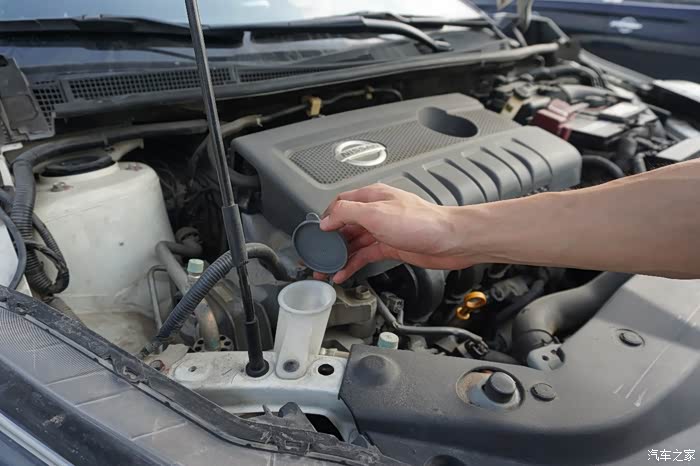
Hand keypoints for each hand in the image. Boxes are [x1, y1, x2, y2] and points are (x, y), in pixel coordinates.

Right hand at [317, 184, 476, 282]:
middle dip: (329, 242)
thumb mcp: (377, 213)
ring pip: (354, 243)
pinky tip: (343, 273)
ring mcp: (383, 230)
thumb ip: (348, 213)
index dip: (326, 220)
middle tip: (316, 257)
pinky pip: (365, 255)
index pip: (340, 204)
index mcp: (372, 197)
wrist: (450, 240)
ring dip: (339, 256)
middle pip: (344, 226)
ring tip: (325, 269)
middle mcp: (376, 212)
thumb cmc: (422, 222)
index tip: (316, 236)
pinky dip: (353, 264)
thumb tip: (327, 220)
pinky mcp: (391, 246)